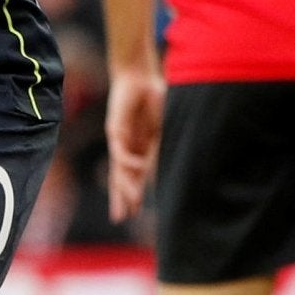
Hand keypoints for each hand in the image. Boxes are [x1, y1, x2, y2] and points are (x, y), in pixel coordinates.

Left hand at [104, 68, 165, 222]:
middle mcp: (128, 147)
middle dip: (123, 197)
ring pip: (119, 169)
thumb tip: (180, 165)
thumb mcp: (164, 126)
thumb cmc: (153, 97)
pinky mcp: (115, 130)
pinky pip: (121, 150)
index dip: (134, 193)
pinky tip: (137, 169)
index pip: (136, 176)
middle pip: (123, 177)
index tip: (134, 212)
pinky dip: (129, 160)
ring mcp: (120, 140)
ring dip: (124, 186)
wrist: (138, 76)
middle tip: (121, 218)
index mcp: (140, 147)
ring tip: (129, 203)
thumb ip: (165, 145)